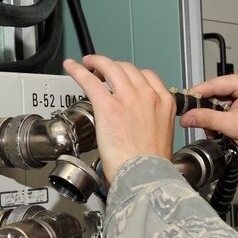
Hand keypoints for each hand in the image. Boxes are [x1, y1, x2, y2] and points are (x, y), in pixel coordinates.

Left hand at [63, 55, 175, 183]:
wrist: (146, 175)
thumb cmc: (152, 164)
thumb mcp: (164, 136)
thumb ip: (153, 122)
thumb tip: (141, 123)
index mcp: (164, 103)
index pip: (148, 76)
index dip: (132, 73)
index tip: (124, 77)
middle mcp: (148, 95)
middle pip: (128, 68)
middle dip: (114, 66)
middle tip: (102, 71)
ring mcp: (128, 98)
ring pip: (110, 67)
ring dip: (97, 62)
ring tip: (88, 64)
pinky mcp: (108, 105)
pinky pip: (90, 81)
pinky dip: (78, 70)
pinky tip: (72, 67)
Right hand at [180, 69, 237, 170]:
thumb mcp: (232, 126)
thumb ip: (206, 119)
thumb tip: (187, 116)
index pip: (215, 83)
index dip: (197, 93)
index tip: (185, 100)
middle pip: (218, 90)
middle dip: (208, 108)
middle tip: (199, 121)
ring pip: (222, 96)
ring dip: (215, 113)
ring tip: (215, 128)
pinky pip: (230, 99)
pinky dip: (224, 113)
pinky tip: (223, 124)